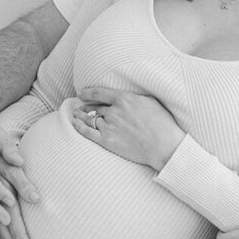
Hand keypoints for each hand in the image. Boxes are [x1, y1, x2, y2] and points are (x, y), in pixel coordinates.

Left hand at [69, 86, 184, 169]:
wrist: (163, 145)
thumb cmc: (162, 123)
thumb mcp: (150, 101)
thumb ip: (134, 97)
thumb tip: (127, 95)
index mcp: (123, 99)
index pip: (99, 93)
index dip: (88, 92)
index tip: (82, 93)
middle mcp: (113, 111)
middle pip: (95, 107)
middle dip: (86, 106)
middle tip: (79, 106)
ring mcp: (109, 126)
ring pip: (90, 119)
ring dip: (81, 116)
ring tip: (76, 114)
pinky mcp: (107, 141)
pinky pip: (88, 132)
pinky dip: (79, 127)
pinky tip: (75, 123)